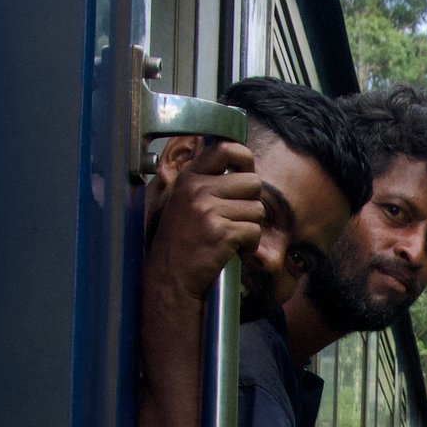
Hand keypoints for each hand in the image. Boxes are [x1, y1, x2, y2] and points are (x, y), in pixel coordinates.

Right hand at [152, 138, 260, 300]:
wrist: (169, 277)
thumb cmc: (181, 241)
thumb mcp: (184, 202)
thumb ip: (207, 182)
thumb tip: (242, 165)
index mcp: (189, 178)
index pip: (225, 149)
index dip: (245, 157)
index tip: (246, 172)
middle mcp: (198, 190)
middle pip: (252, 182)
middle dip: (252, 202)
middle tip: (238, 219)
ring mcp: (209, 211)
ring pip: (257, 209)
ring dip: (251, 227)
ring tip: (232, 238)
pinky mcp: (221, 233)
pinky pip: (254, 232)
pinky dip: (250, 246)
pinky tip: (235, 251)